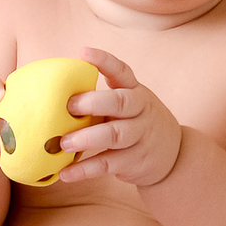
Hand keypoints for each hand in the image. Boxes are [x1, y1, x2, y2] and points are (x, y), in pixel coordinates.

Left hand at [58, 48, 182, 187]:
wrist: (173, 155)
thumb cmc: (136, 123)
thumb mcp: (129, 105)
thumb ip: (101, 99)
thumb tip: (53, 95)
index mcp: (135, 91)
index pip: (122, 71)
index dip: (104, 61)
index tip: (84, 52)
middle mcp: (140, 110)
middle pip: (120, 102)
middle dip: (93, 102)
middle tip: (68, 106)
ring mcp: (140, 136)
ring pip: (114, 135)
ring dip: (87, 138)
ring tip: (63, 144)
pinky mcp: (135, 161)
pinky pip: (108, 164)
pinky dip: (85, 169)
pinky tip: (65, 173)